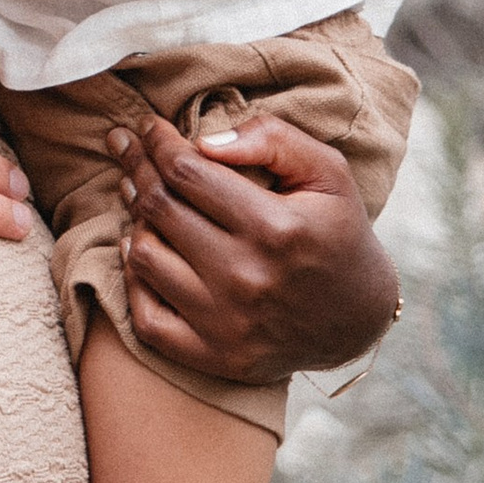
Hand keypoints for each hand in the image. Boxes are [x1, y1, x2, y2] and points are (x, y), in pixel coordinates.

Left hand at [114, 113, 397, 386]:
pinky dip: (133, 280)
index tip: (146, 125)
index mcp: (275, 228)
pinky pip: (146, 318)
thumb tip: (204, 142)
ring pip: (144, 256)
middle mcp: (246, 278)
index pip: (188, 172)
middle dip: (135, 167)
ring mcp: (227, 323)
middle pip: (160, 209)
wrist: (357, 318)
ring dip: (133, 218)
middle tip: (125, 146)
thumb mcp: (327, 173)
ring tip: (135, 193)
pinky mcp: (215, 357)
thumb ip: (273, 141)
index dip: (158, 142)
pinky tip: (137, 249)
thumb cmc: (337, 232)